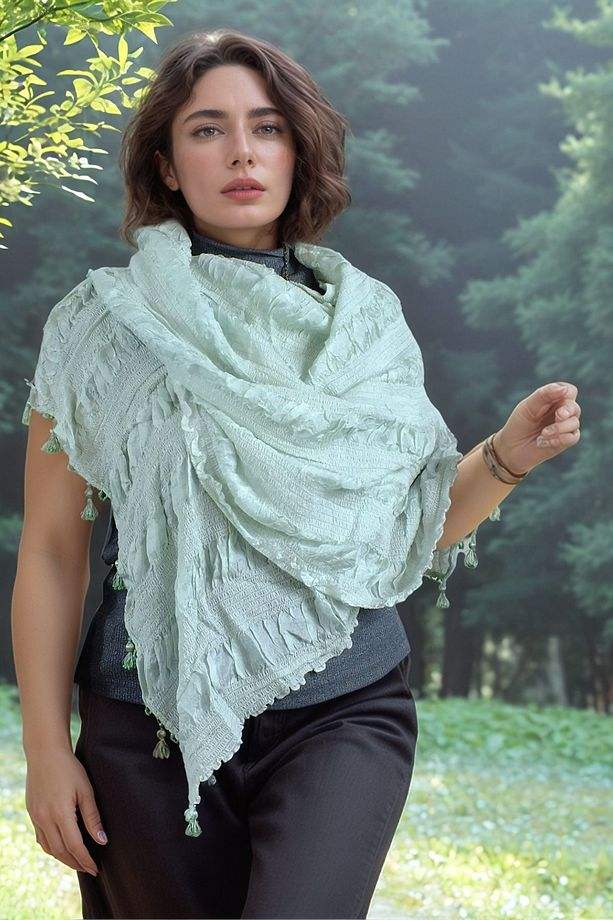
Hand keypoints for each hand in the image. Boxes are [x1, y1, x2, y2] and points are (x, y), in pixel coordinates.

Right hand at [25, 748, 107, 876]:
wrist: (45, 753)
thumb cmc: (69, 769)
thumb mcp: (86, 790)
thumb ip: (93, 817)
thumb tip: (102, 840)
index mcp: (60, 814)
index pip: (75, 846)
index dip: (86, 859)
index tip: (95, 868)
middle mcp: (45, 819)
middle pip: (61, 851)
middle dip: (75, 863)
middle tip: (89, 869)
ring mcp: (36, 817)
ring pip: (49, 847)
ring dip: (63, 858)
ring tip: (77, 861)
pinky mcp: (32, 813)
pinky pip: (41, 838)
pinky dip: (52, 847)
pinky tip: (61, 847)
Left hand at [493, 381, 580, 474]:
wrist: (511, 448)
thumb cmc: (519, 424)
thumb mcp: (527, 407)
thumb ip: (544, 395)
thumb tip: (564, 389)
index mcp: (553, 399)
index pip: (568, 390)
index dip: (567, 392)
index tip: (561, 395)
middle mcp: (562, 412)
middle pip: (574, 407)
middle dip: (567, 411)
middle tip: (559, 416)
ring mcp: (565, 427)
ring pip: (574, 423)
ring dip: (559, 428)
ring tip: (543, 434)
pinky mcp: (565, 441)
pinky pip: (572, 438)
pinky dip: (559, 439)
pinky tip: (544, 442)